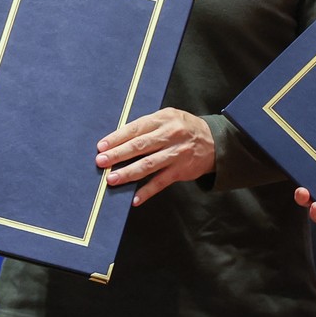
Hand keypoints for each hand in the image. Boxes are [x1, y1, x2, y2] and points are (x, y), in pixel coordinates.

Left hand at [95, 108, 214, 205]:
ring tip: (112, 179)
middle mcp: (170, 135)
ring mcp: (176, 154)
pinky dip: (147, 191)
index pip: (136, 128)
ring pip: (148, 165)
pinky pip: (161, 182)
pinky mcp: (181, 171)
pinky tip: (135, 198)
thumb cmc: (184, 128)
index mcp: (163, 119)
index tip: (101, 146)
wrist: (214, 141)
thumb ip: (147, 126)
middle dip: (118, 155)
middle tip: (101, 162)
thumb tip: (119, 139)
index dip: (117, 138)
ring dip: (128, 173)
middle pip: (140, 146)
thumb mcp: (168, 118)